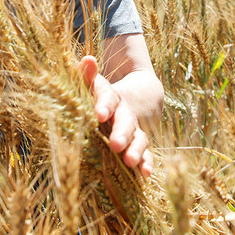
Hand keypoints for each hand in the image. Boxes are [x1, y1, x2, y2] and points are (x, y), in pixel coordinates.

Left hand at [79, 55, 153, 176]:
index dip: (105, 105)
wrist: (140, 93)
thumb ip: (87, 74)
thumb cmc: (105, 93)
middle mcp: (126, 112)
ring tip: (129, 161)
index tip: (99, 114)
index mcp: (112, 96)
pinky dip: (146, 162)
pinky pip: (145, 152)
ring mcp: (135, 128)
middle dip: (121, 133)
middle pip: (125, 121)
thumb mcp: (96, 83)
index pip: (108, 97)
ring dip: (135, 149)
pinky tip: (146, 173)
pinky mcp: (140, 142)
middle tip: (115, 144)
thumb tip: (87, 60)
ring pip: (138, 138)